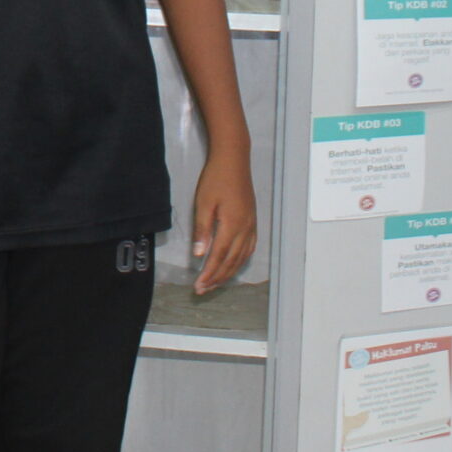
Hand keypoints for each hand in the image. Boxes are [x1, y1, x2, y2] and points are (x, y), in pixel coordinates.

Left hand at [188, 150, 258, 294]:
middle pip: (231, 261)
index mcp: (232, 226)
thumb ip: (202, 230)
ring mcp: (251, 226)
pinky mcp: (253, 222)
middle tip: (203, 290)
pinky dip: (240, 262)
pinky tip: (234, 266)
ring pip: (241, 258)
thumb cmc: (215, 180)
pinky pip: (249, 249)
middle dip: (217, 278)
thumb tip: (199, 255)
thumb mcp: (203, 203)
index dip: (208, 273)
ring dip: (228, 273)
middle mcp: (245, 230)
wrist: (234, 161)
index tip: (198, 286)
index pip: (218, 257)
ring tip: (215, 283)